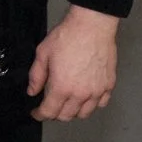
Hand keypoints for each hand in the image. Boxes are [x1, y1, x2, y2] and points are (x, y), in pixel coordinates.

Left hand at [28, 4, 119, 121]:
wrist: (92, 26)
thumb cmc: (67, 36)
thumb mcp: (43, 53)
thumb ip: (36, 76)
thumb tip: (32, 91)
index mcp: (62, 87)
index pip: (49, 112)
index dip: (40, 114)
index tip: (36, 113)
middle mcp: (80, 94)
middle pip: (67, 116)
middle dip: (55, 113)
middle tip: (50, 105)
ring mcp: (97, 91)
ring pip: (84, 113)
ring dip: (73, 111)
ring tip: (67, 102)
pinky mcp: (109, 85)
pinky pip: (101, 103)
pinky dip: (92, 104)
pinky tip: (86, 97)